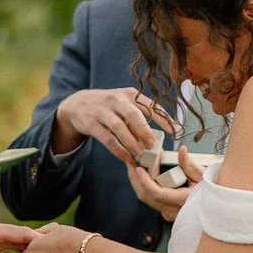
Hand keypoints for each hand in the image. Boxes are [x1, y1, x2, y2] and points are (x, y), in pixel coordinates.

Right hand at [51, 87, 177, 164]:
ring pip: (119, 127)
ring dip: (130, 142)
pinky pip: (106, 138)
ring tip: (139, 154)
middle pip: (133, 115)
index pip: (150, 106)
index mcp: (129, 94)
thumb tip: (154, 137)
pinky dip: (117, 150)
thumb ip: (137, 117)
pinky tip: (125, 158)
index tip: (175, 131)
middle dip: (145, 130)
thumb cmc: (107, 107)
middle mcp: (116, 100)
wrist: (76, 104)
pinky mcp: (91, 123)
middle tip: (152, 145)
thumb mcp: (123, 104)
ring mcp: (102, 111)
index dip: (164, 118)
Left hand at [125, 146, 205, 221]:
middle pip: (146, 196)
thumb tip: (181, 150)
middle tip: (131, 162)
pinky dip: (144, 186)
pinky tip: (143, 174)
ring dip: (138, 182)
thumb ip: (189, 165)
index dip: (144, 181)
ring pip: (146, 198)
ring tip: (134, 165)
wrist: (214, 207)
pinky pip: (150, 199)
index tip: (138, 168)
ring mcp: (167, 213)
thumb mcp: (203, 176)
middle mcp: (171, 210)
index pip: (156, 193)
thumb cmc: (211, 191)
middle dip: (135, 178)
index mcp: (181, 201)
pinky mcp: (165, 211)